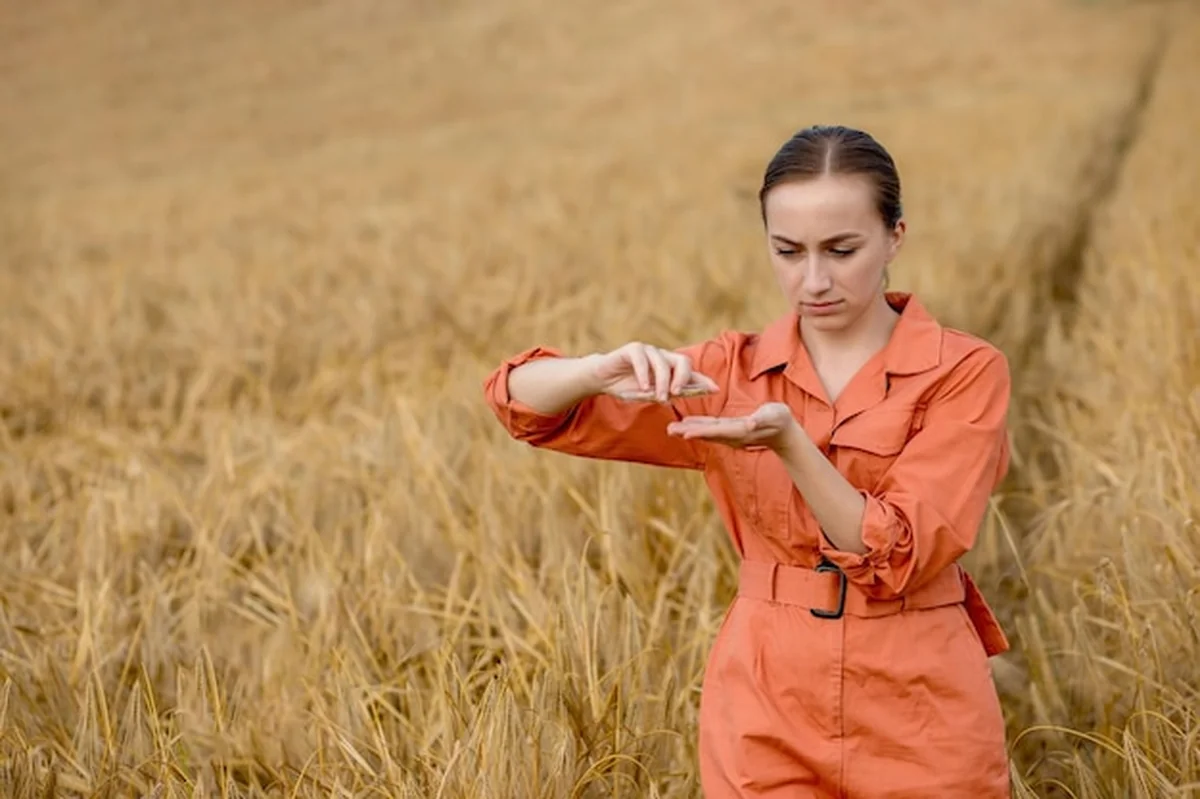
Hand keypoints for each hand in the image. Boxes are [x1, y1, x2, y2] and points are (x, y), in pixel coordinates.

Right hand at [588, 342, 718, 402]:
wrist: (603, 380)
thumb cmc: (628, 387)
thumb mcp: (650, 394)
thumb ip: (667, 393)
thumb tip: (684, 396)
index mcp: (669, 368)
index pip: (691, 372)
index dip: (703, 380)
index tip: (714, 390)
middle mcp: (662, 357)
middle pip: (683, 361)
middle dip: (683, 378)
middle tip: (677, 394)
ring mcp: (648, 351)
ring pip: (663, 362)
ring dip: (662, 381)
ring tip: (659, 396)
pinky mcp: (633, 349)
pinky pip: (643, 359)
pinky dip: (645, 374)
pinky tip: (644, 387)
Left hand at [666, 401, 799, 450]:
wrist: (784, 432)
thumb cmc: (780, 420)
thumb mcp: (774, 416)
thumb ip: (763, 419)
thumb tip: (751, 421)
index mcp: (741, 430)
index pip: (717, 431)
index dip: (701, 431)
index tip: (685, 432)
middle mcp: (732, 436)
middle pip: (707, 434)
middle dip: (688, 432)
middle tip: (669, 430)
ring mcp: (731, 436)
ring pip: (706, 433)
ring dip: (689, 430)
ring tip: (672, 429)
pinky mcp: (730, 432)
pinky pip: (711, 430)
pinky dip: (698, 427)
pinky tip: (687, 425)